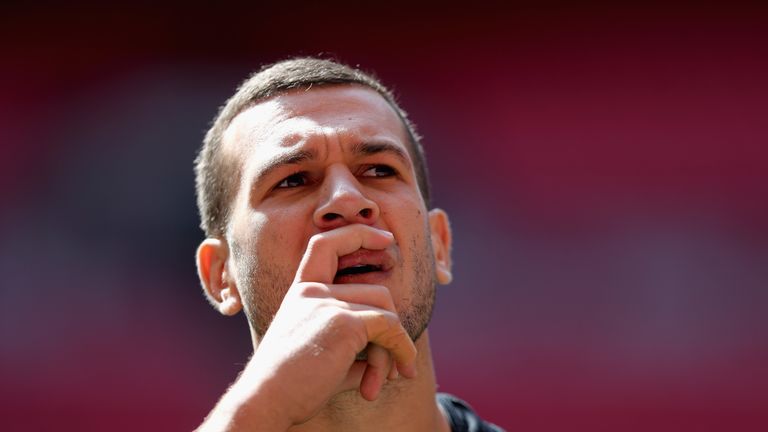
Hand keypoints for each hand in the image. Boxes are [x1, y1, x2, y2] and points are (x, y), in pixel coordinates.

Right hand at [199, 225, 417, 430]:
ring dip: (394, 348)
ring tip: (381, 382)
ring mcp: (327, 302)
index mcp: (301, 293)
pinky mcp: (343, 322)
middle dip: (392, 330)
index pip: (326, 244)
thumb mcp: (325, 359)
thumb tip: (394, 361)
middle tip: (394, 370)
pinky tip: (400, 373)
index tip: (385, 238)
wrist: (266, 402)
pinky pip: (390, 327)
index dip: (357, 234)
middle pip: (376, 291)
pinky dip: (402, 349)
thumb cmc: (291, 389)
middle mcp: (312, 292)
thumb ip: (355, 351)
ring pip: (387, 310)